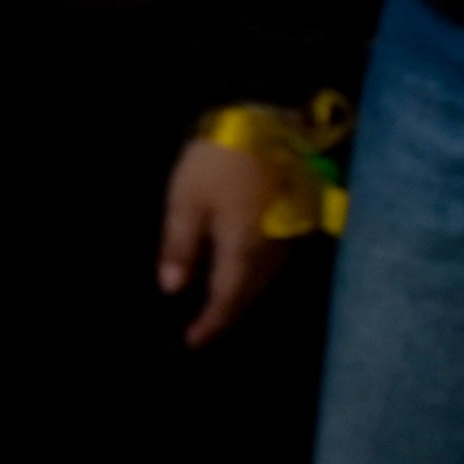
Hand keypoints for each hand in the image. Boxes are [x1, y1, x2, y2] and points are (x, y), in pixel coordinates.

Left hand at [157, 137, 287, 346]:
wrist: (273, 122)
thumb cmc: (221, 159)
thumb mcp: (187, 199)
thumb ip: (180, 245)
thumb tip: (172, 289)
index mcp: (242, 251)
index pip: (226, 298)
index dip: (211, 322)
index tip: (193, 341)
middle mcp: (270, 252)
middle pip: (249, 293)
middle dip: (227, 313)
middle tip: (205, 329)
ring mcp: (286, 236)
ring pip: (263, 279)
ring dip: (242, 295)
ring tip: (220, 306)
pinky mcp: (292, 219)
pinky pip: (271, 261)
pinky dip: (254, 274)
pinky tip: (241, 271)